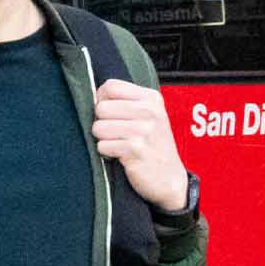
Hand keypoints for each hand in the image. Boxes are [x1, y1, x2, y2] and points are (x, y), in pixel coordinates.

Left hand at [91, 79, 188, 211]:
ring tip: (119, 145)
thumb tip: (94, 96)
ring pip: (98, 127)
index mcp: (151, 98)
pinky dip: (107, 153)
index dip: (102, 100)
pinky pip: (102, 146)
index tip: (110, 114)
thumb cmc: (153, 146)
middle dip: (101, 123)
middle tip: (115, 134)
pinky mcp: (135, 149)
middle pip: (101, 107)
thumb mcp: (149, 116)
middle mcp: (150, 111)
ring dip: (103, 140)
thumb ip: (126, 102)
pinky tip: (121, 156)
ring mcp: (144, 130)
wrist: (170, 179)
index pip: (110, 86)